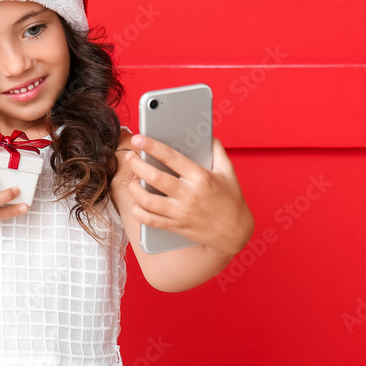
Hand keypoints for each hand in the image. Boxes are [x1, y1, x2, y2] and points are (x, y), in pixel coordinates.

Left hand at [124, 135, 252, 256]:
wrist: (235, 232)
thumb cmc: (231, 199)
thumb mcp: (228, 172)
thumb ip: (217, 150)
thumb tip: (206, 133)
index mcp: (201, 177)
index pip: (171, 157)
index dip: (151, 146)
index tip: (138, 138)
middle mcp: (189, 195)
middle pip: (154, 177)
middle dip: (136, 164)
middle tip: (130, 156)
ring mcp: (180, 212)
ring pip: (147, 200)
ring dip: (134, 188)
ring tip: (133, 180)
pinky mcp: (175, 226)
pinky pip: (149, 220)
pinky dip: (138, 211)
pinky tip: (137, 202)